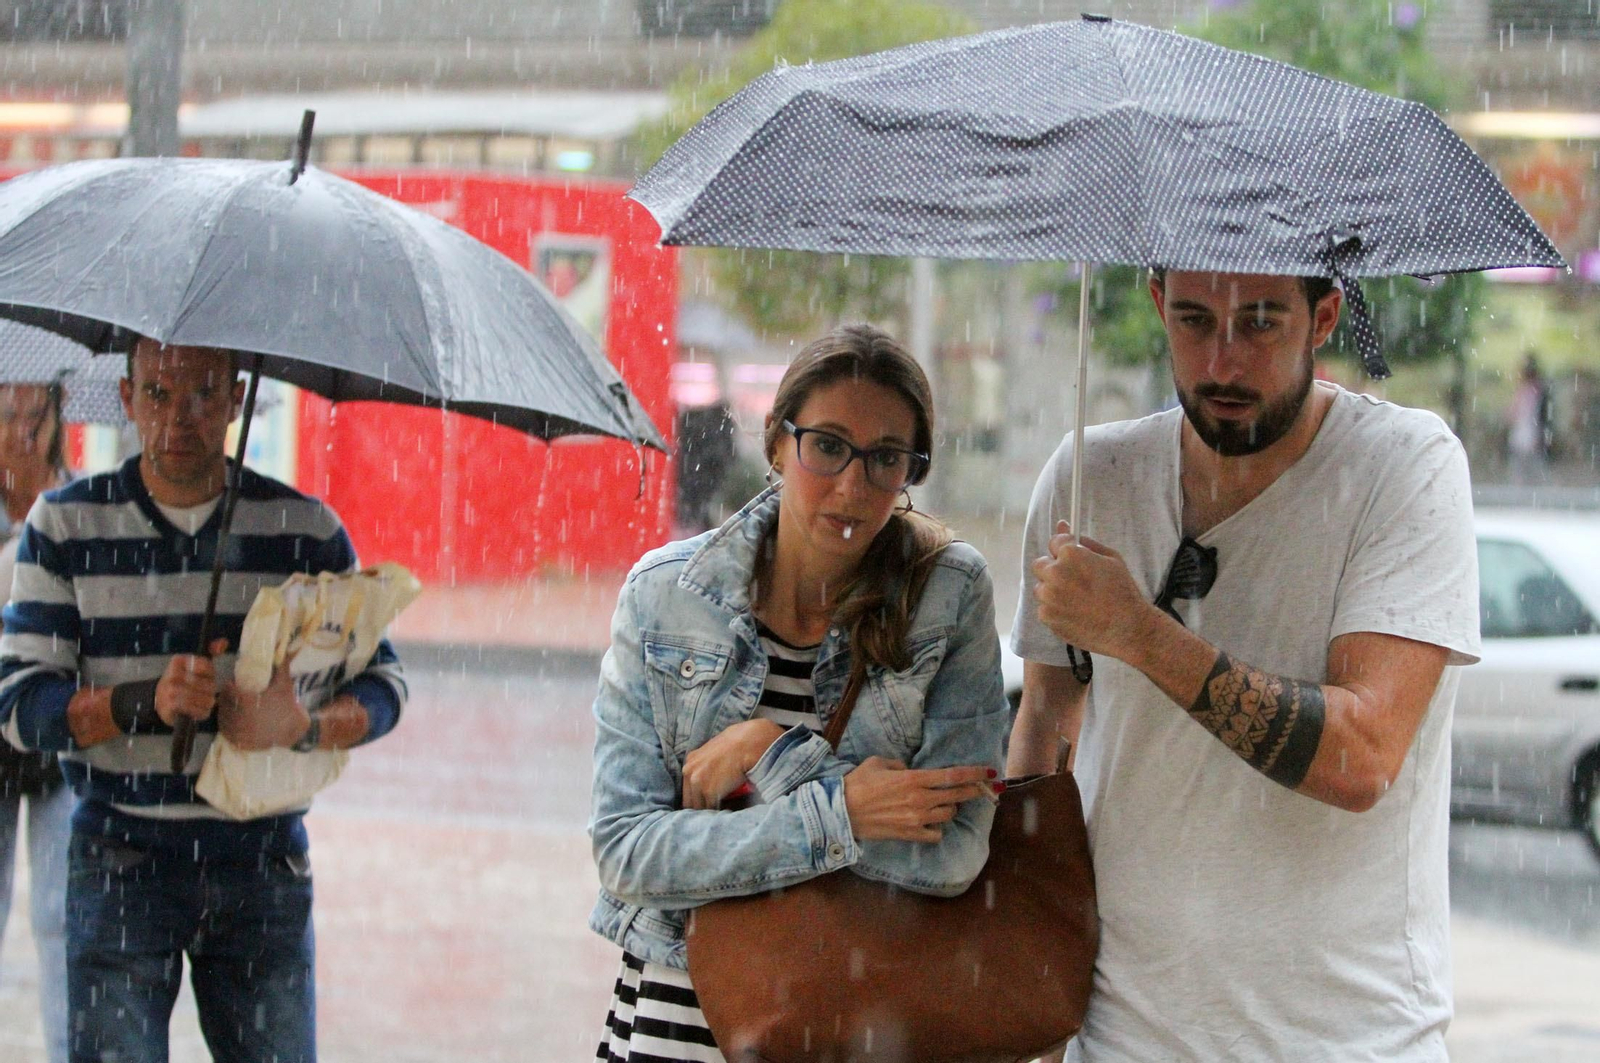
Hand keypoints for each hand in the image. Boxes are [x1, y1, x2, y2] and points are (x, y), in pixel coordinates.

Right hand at [155, 638, 228, 727]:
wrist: (160, 703)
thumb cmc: (183, 682)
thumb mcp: (195, 666)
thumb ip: (210, 653)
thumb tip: (224, 642)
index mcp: (178, 661)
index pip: (207, 666)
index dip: (211, 675)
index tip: (206, 678)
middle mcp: (172, 675)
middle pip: (208, 684)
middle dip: (211, 692)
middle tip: (206, 694)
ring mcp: (169, 691)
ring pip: (204, 698)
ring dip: (207, 703)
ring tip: (204, 703)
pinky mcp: (170, 706)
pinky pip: (195, 709)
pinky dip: (201, 712)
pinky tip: (199, 711)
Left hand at [218, 664, 310, 750]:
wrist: (295, 730)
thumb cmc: (287, 705)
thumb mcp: (284, 683)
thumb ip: (281, 665)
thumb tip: (284, 647)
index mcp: (248, 702)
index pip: (228, 692)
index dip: (230, 687)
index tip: (234, 685)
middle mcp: (241, 719)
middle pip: (224, 705)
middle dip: (226, 699)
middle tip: (231, 696)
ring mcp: (240, 732)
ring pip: (223, 719)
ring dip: (225, 712)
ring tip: (232, 708)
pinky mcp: (241, 743)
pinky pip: (226, 733)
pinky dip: (227, 727)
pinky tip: (234, 722)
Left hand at [682, 719, 785, 809]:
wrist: (748, 743)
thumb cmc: (739, 742)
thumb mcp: (716, 748)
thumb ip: (709, 761)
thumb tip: (715, 773)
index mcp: (690, 760)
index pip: (688, 787)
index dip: (697, 796)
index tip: (706, 802)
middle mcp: (689, 771)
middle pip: (690, 799)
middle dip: (701, 806)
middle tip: (712, 812)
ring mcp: (697, 782)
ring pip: (699, 807)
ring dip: (709, 811)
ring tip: (718, 815)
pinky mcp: (709, 792)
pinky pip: (711, 809)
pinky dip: (718, 812)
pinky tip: (725, 812)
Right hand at [842, 757, 997, 842]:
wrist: (842, 812)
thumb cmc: (858, 783)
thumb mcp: (879, 763)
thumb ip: (900, 765)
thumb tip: (911, 771)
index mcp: (913, 779)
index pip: (952, 775)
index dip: (974, 773)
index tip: (990, 771)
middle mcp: (920, 799)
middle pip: (958, 795)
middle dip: (977, 791)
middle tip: (989, 788)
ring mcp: (916, 819)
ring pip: (948, 814)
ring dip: (950, 807)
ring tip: (944, 803)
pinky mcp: (910, 834)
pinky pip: (935, 834)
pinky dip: (937, 828)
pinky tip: (931, 822)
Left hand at [1032, 520, 1158, 658]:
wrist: (1127, 628)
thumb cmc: (1122, 591)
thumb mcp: (1111, 558)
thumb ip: (1084, 541)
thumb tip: (1063, 524)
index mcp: (1070, 554)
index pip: (1054, 542)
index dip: (1065, 551)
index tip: (1074, 560)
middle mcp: (1054, 573)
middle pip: (1041, 564)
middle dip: (1053, 569)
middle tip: (1074, 581)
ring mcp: (1048, 596)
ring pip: (1041, 588)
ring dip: (1053, 591)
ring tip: (1078, 601)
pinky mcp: (1046, 616)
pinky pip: (1044, 608)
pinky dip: (1055, 610)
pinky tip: (1076, 614)